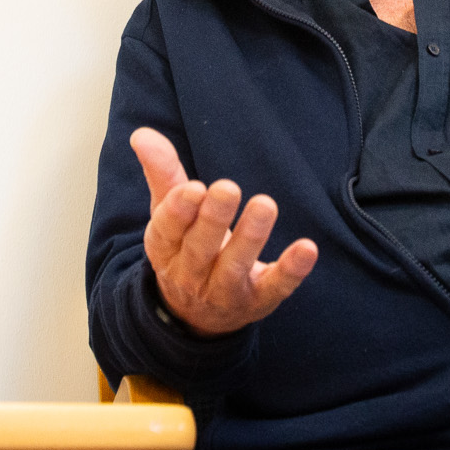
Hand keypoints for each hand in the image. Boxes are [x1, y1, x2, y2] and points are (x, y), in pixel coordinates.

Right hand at [133, 127, 317, 336]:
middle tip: (227, 187)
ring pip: (235, 265)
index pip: (167, 230)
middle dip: (213, 219)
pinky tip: (307, 248)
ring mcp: (225, 291)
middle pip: (200, 247)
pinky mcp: (259, 300)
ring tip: (265, 204)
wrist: (196, 314)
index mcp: (165, 248)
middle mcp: (190, 274)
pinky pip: (275, 287)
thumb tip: (142, 134)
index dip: (179, 210)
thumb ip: (162, 173)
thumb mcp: (168, 214)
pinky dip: (291, 270)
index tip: (194, 188)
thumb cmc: (183, 248)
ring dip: (250, 236)